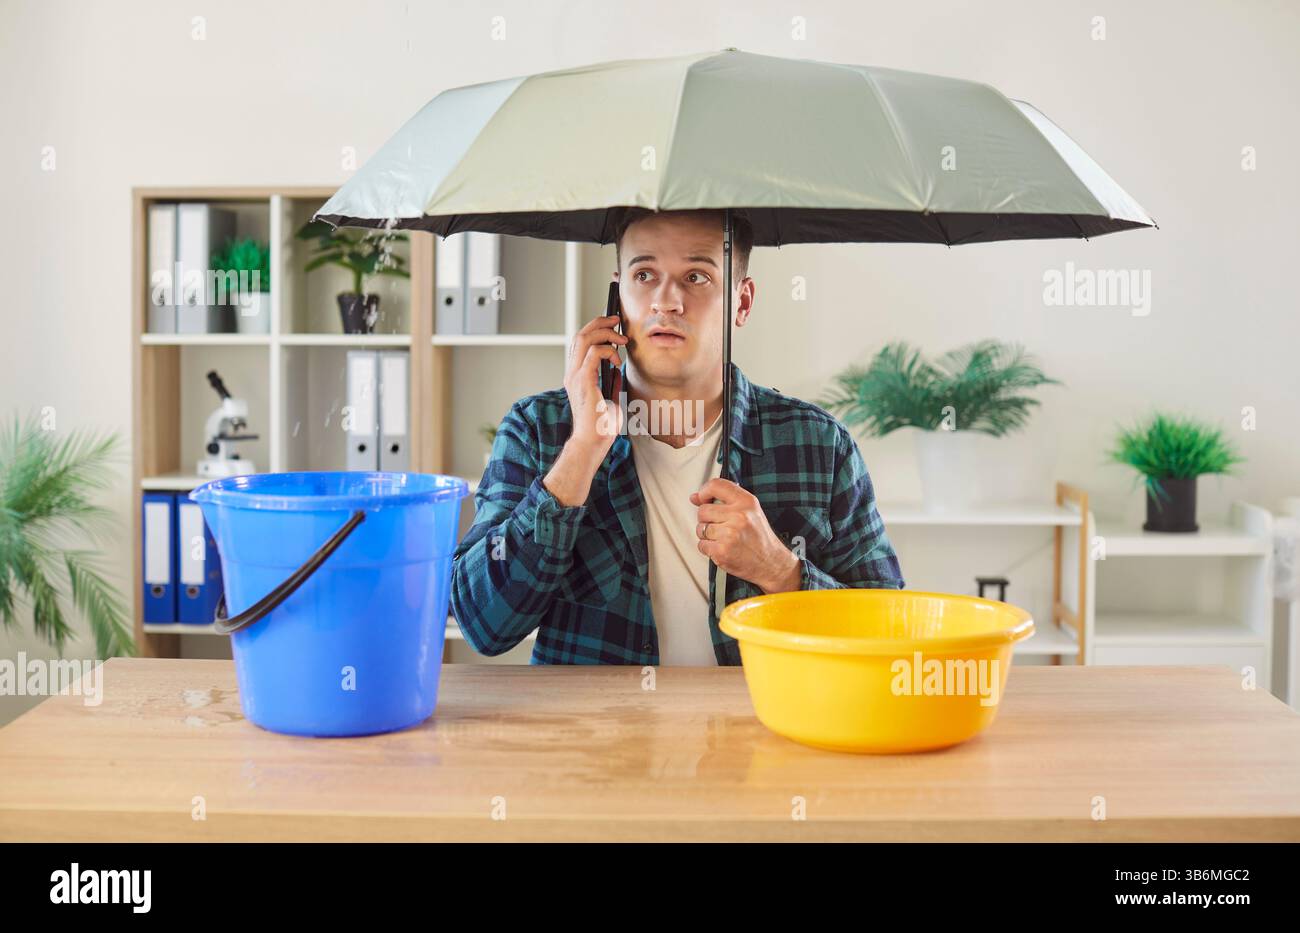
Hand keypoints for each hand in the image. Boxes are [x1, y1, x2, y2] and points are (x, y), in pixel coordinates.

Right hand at [563, 313, 627, 458]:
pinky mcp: (583, 381)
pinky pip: (594, 353)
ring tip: (621, 339)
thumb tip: (617, 369)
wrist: (593, 442)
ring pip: (584, 339)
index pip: (581, 343)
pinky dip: (608, 351)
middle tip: (617, 320)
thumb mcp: (609, 398)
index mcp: (576, 376)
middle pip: (580, 335)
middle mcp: (572, 373)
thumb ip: (610, 382)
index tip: (613, 325)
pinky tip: (618, 360)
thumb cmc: (601, 426)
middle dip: (600, 323)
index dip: (595, 329)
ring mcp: (575, 376)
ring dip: (605, 333)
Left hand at [689, 478, 801, 593]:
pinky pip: (702, 545)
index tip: (701, 498)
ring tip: (723, 538)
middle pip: (703, 510)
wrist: (771, 563)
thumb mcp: (751, 511)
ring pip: (700, 529)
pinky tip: (722, 548)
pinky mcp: (722, 551)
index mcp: (747, 502)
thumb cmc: (759, 537)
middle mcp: (739, 516)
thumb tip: (694, 497)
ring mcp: (730, 534)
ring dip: (707, 535)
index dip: (704, 491)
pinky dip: (708, 549)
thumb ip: (725, 500)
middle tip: (720, 526)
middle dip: (706, 519)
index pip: (716, 485)